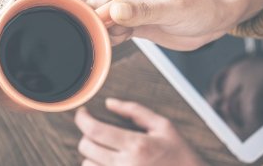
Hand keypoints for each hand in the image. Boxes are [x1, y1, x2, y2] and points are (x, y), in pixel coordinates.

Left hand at [74, 98, 205, 165]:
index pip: (94, 130)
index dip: (82, 118)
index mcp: (137, 145)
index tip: (82, 113)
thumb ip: (135, 112)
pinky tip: (109, 163)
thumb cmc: (180, 156)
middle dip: (88, 136)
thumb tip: (109, 103)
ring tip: (108, 152)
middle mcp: (126, 165)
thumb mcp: (164, 127)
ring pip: (87, 164)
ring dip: (92, 156)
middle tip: (99, 133)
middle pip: (86, 147)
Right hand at [84, 0, 262, 50]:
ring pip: (97, 20)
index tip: (107, 33)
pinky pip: (107, 29)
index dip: (99, 17)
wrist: (216, 17)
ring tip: (128, 36)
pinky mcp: (127, 18)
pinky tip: (125, 39)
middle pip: (93, 8)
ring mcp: (123, 2)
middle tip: (121, 36)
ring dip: (105, 33)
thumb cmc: (202, 6)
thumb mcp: (174, 9)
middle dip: (100, 26)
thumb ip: (142, 11)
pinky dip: (110, 38)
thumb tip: (113, 10)